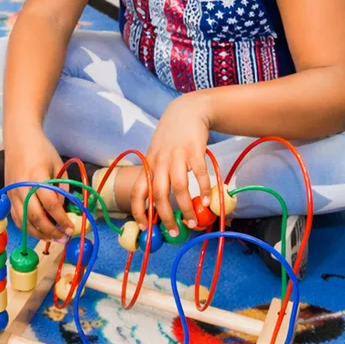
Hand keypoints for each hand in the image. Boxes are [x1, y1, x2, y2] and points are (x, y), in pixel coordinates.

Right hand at [3, 127, 73, 240]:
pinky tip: (38, 231)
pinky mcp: (8, 196)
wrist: (19, 139)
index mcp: (37, 177)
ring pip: (23, 221)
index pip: (51, 205)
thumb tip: (64, 208)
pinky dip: (26, 227)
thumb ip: (62, 187)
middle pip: (36, 217)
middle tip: (63, 237)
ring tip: (52, 238)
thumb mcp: (58, 165)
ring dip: (38, 233)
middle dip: (51, 231)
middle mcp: (22, 188)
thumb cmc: (41, 150)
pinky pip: (16, 217)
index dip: (62, 219)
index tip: (71, 227)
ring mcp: (12, 193)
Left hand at [133, 93, 213, 237]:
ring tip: (193, 222)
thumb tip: (157, 204)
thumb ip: (157, 175)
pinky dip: (203, 190)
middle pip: (158, 194)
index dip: (139, 210)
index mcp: (148, 165)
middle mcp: (159, 162)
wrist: (187, 111)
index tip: (146, 227)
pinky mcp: (194, 151)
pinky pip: (199, 175)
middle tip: (175, 232)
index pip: (137, 191)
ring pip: (179, 188)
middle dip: (165, 217)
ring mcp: (177, 156)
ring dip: (186, 208)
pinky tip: (207, 201)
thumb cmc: (170, 138)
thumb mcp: (157, 154)